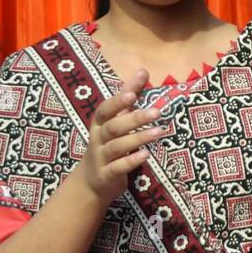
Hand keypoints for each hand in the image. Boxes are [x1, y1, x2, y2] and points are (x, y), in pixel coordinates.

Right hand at [78, 70, 167, 205]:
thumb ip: (128, 97)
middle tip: (157, 112)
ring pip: (117, 146)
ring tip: (159, 131)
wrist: (92, 181)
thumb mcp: (115, 120)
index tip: (132, 94)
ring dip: (138, 138)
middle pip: (114, 126)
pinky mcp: (106, 174)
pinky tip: (146, 155)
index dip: (117, 102)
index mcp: (100, 123)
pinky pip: (118, 167)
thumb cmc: (108, 144)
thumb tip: (143, 70)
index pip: (105, 109)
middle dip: (134, 119)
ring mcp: (101, 157)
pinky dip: (131, 161)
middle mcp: (98, 138)